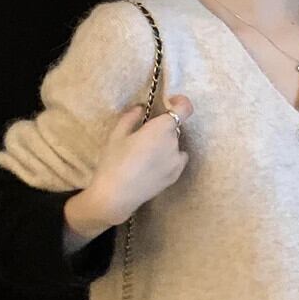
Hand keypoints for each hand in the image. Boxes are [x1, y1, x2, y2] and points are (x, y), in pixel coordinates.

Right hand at [91, 93, 193, 223]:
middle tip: (142, 136)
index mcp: (161, 129)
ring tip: (144, 155)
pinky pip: (176, 159)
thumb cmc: (113, 162)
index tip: (169, 103)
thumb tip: (140, 108)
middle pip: (174, 128)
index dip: (180, 103)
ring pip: (174, 144)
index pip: (185, 108)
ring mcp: (177, 161)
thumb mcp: (117, 135)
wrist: (116, 196)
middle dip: (162, 128)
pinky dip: (168, 158)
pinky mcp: (176, 175)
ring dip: (165, 143)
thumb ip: (131, 117)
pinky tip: (151, 166)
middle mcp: (174, 143)